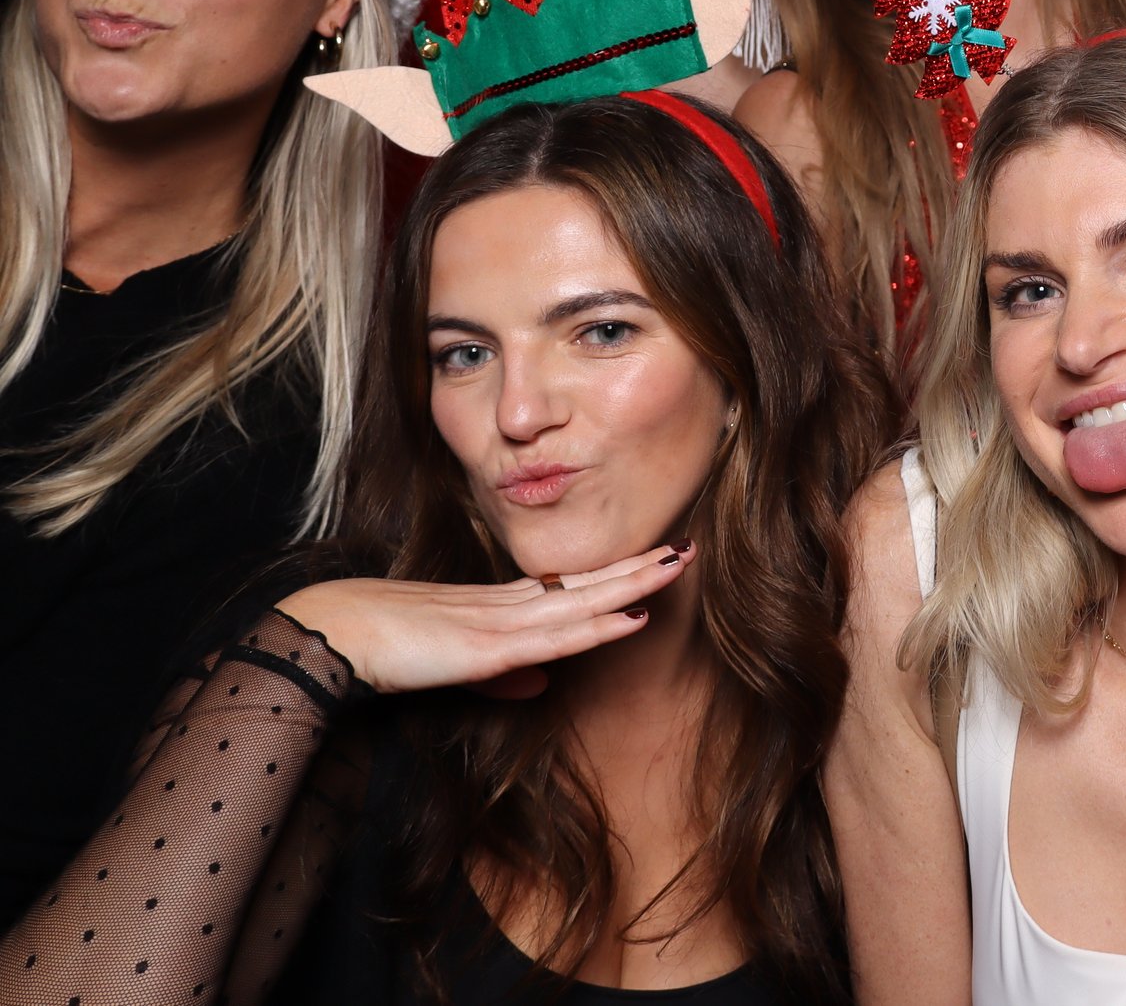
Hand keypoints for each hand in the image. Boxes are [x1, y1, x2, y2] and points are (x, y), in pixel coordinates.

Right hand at [273, 542, 689, 695]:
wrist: (330, 635)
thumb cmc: (381, 648)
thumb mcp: (452, 666)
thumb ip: (499, 677)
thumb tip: (541, 685)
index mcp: (499, 608)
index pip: (572, 588)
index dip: (615, 575)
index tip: (655, 560)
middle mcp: (508, 607)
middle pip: (588, 585)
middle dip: (640, 569)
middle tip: (689, 547)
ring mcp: (500, 624)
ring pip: (583, 602)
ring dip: (634, 585)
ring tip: (678, 564)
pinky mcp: (488, 646)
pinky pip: (556, 636)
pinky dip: (599, 626)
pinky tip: (634, 616)